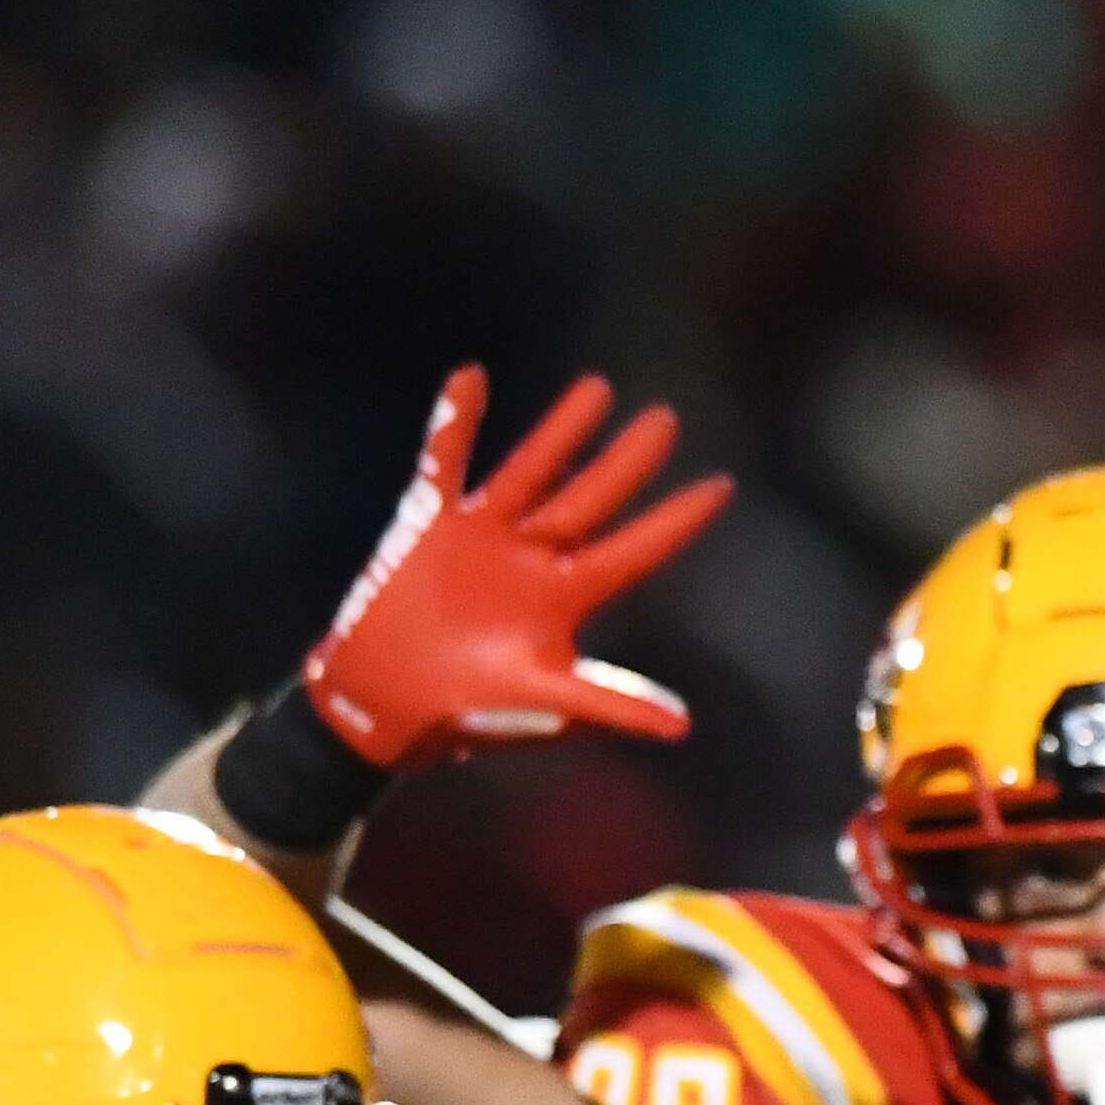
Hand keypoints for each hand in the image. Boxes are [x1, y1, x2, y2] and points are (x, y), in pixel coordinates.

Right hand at [298, 368, 734, 767]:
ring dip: (562, 431)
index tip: (722, 485)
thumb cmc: (468, 713)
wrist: (382, 707)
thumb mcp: (545, 705)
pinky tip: (471, 377)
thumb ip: (609, 705)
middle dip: (628, 461)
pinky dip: (453, 423)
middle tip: (666, 419)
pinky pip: (443, 463)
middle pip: (591, 497)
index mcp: (567, 597)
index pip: (634, 551)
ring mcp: (483, 535)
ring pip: (531, 469)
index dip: (676, 520)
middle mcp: (533, 557)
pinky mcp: (429, 524)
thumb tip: (683, 727)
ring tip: (598, 390)